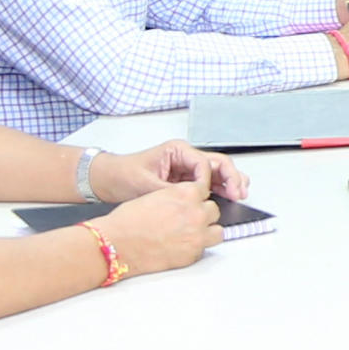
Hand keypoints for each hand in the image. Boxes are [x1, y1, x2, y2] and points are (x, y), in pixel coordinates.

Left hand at [92, 139, 249, 201]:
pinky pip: (208, 182)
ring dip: (230, 182)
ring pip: (217, 172)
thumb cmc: (123, 175)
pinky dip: (220, 189)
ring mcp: (187, 168)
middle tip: (239, 193)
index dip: (213, 178)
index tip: (216, 193)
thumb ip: (172, 191)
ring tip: (241, 194)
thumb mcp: (146, 184)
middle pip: (217, 164)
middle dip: (231, 178)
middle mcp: (186, 157)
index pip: (205, 162)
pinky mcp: (185, 180)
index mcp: (178, 151)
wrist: (107, 180)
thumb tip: (193, 199)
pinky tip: (229, 197)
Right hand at [92, 180, 221, 274]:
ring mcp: (197, 235)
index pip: (205, 190)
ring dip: (207, 231)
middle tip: (188, 219)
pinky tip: (180, 245)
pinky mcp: (193, 254)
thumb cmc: (128, 221)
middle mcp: (196, 213)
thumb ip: (177, 197)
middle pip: (214, 210)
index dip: (196, 197)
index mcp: (186, 194)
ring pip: (218, 230)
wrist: (116, 244)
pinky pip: (205, 248)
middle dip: (203, 214)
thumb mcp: (156, 196)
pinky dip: (196, 247)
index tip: (192, 202)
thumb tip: (187, 201)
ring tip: (191, 233)